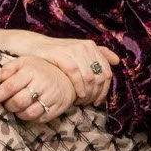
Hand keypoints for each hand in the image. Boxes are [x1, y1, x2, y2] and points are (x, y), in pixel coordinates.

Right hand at [0, 30, 118, 105]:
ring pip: (89, 76)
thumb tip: (117, 61)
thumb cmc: (57, 55)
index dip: (105, 89)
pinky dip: (78, 86)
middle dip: (96, 93)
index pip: (107, 72)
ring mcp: (73, 49)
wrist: (33, 48)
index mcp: (91, 47)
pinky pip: (75, 72)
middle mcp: (85, 46)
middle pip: (100, 76)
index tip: (97, 101)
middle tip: (88, 104)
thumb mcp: (78, 54)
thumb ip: (98, 55)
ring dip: (88, 93)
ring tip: (81, 101)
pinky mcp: (61, 54)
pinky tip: (76, 95)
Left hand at [0, 55, 75, 123]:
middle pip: (18, 102)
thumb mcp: (23, 62)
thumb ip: (8, 68)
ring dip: (18, 114)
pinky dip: (31, 118)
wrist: (66, 76)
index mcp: (29, 71)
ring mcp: (50, 97)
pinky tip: (29, 110)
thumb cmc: (38, 69)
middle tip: (7, 104)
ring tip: (17, 108)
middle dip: (8, 106)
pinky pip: (39, 119)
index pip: (8, 87)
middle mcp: (40, 83)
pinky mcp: (57, 108)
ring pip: (28, 113)